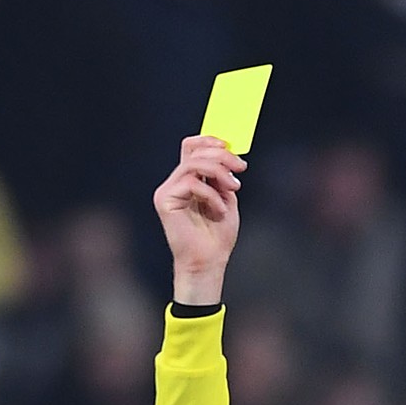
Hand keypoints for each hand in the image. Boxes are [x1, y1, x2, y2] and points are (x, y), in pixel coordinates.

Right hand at [155, 135, 243, 305]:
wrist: (208, 263)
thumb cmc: (216, 237)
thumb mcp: (226, 198)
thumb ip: (222, 176)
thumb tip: (226, 153)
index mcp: (188, 180)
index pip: (192, 147)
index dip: (210, 141)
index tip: (233, 151)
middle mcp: (175, 183)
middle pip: (194, 150)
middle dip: (222, 155)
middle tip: (240, 169)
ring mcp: (167, 191)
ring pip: (194, 163)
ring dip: (219, 173)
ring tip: (233, 189)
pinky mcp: (164, 200)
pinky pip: (191, 182)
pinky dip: (211, 194)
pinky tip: (219, 210)